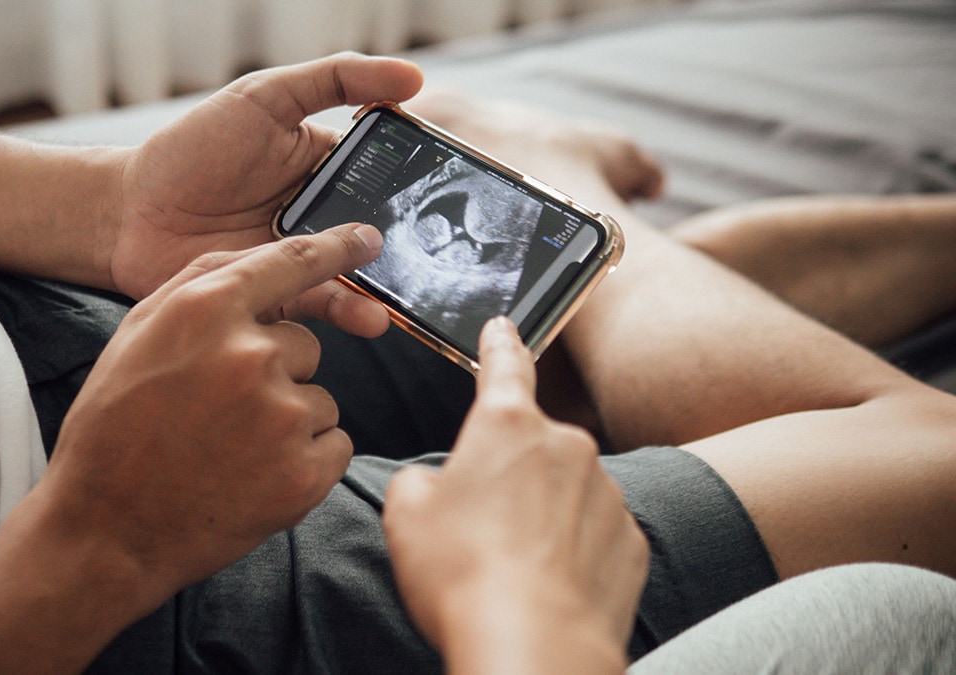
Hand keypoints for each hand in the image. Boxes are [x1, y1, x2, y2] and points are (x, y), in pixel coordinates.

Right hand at [43, 223, 383, 609]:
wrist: (107, 528)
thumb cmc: (114, 428)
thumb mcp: (138, 335)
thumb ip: (203, 288)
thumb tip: (266, 261)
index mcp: (206, 311)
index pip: (293, 262)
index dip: (336, 249)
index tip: (366, 240)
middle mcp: (253, 354)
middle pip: (304, 345)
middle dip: (275, 372)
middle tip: (220, 411)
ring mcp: (283, 415)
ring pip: (320, 398)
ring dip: (289, 420)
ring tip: (230, 448)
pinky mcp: (305, 472)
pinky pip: (335, 444)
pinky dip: (306, 460)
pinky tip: (255, 475)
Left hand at [109, 52, 423, 312]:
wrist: (127, 211)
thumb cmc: (192, 148)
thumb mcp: (266, 97)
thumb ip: (335, 80)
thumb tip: (412, 76)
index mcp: (327, 170)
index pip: (387, 177)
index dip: (418, 184)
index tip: (450, 190)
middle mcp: (321, 218)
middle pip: (379, 233)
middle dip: (408, 248)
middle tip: (434, 258)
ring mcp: (301, 261)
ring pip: (355, 275)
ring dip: (382, 291)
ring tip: (398, 302)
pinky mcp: (279, 298)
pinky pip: (319, 306)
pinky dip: (346, 313)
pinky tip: (367, 315)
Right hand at [382, 318, 648, 673]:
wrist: (533, 644)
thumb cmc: (463, 573)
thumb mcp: (406, 515)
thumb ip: (419, 482)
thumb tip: (436, 486)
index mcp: (506, 425)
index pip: (505, 367)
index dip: (499, 345)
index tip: (502, 327)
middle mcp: (565, 446)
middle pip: (531, 448)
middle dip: (508, 478)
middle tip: (478, 529)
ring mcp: (605, 493)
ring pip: (565, 494)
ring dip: (541, 518)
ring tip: (510, 568)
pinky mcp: (631, 541)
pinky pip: (594, 535)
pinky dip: (572, 554)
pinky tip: (545, 586)